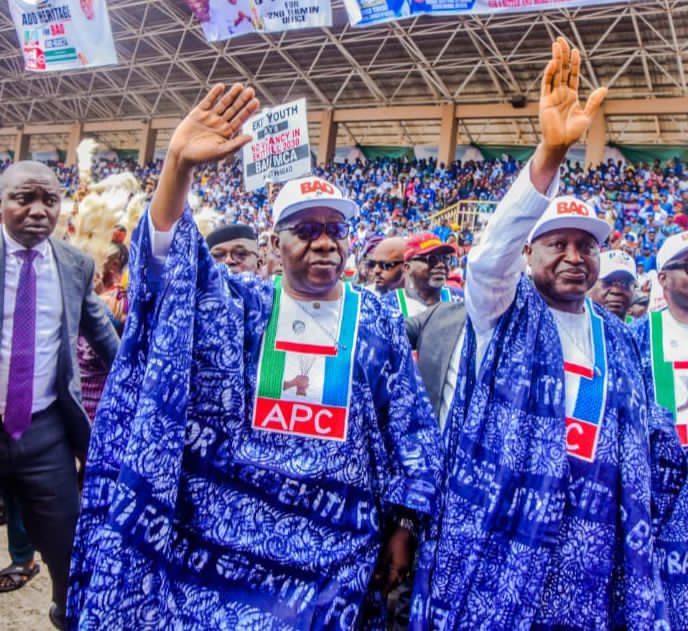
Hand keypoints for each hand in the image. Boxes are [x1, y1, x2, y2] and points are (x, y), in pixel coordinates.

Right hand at [168, 83, 259, 169]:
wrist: (181, 154)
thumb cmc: (202, 157)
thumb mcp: (221, 151)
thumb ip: (236, 143)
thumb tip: (252, 137)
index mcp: (227, 133)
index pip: (240, 119)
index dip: (248, 110)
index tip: (256, 101)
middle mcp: (220, 124)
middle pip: (234, 109)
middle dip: (242, 100)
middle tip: (251, 90)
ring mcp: (210, 118)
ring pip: (223, 103)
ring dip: (231, 95)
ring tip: (240, 85)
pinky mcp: (198, 113)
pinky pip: (208, 101)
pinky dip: (214, 94)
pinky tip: (221, 86)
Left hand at [373, 526, 413, 595]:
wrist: (406, 532)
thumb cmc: (394, 542)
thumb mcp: (385, 554)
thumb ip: (382, 567)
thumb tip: (376, 579)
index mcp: (398, 569)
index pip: (391, 583)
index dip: (385, 590)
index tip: (381, 596)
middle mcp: (404, 570)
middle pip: (396, 582)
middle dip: (389, 587)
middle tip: (381, 590)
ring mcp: (407, 566)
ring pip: (399, 578)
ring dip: (393, 581)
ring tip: (385, 583)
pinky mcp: (408, 562)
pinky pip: (402, 572)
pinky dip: (396, 575)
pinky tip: (392, 574)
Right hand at [539, 37, 606, 153]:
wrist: (561, 144)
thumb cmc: (573, 133)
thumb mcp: (587, 116)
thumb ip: (594, 102)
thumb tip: (604, 88)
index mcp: (571, 96)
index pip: (573, 75)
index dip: (574, 63)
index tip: (575, 50)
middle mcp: (561, 94)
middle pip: (562, 70)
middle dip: (562, 55)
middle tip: (561, 40)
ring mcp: (552, 97)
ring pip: (554, 74)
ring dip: (555, 59)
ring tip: (556, 45)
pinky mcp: (545, 102)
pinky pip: (546, 85)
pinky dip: (549, 74)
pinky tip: (553, 63)